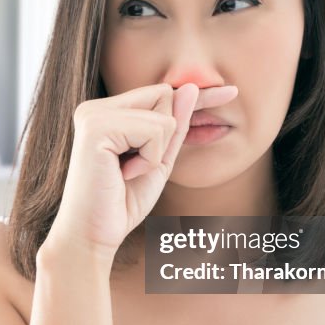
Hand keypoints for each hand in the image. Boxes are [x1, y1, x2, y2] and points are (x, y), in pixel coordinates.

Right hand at [44, 83, 238, 266]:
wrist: (93, 236)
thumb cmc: (122, 203)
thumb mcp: (159, 161)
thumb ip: (174, 126)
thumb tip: (190, 88)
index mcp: (104, 112)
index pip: (160, 93)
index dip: (196, 97)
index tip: (232, 93)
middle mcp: (94, 108)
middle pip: (164, 94)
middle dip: (165, 136)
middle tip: (134, 167)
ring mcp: (93, 115)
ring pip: (163, 115)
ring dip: (156, 152)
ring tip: (127, 173)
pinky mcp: (96, 128)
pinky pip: (153, 130)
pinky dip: (149, 159)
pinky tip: (123, 174)